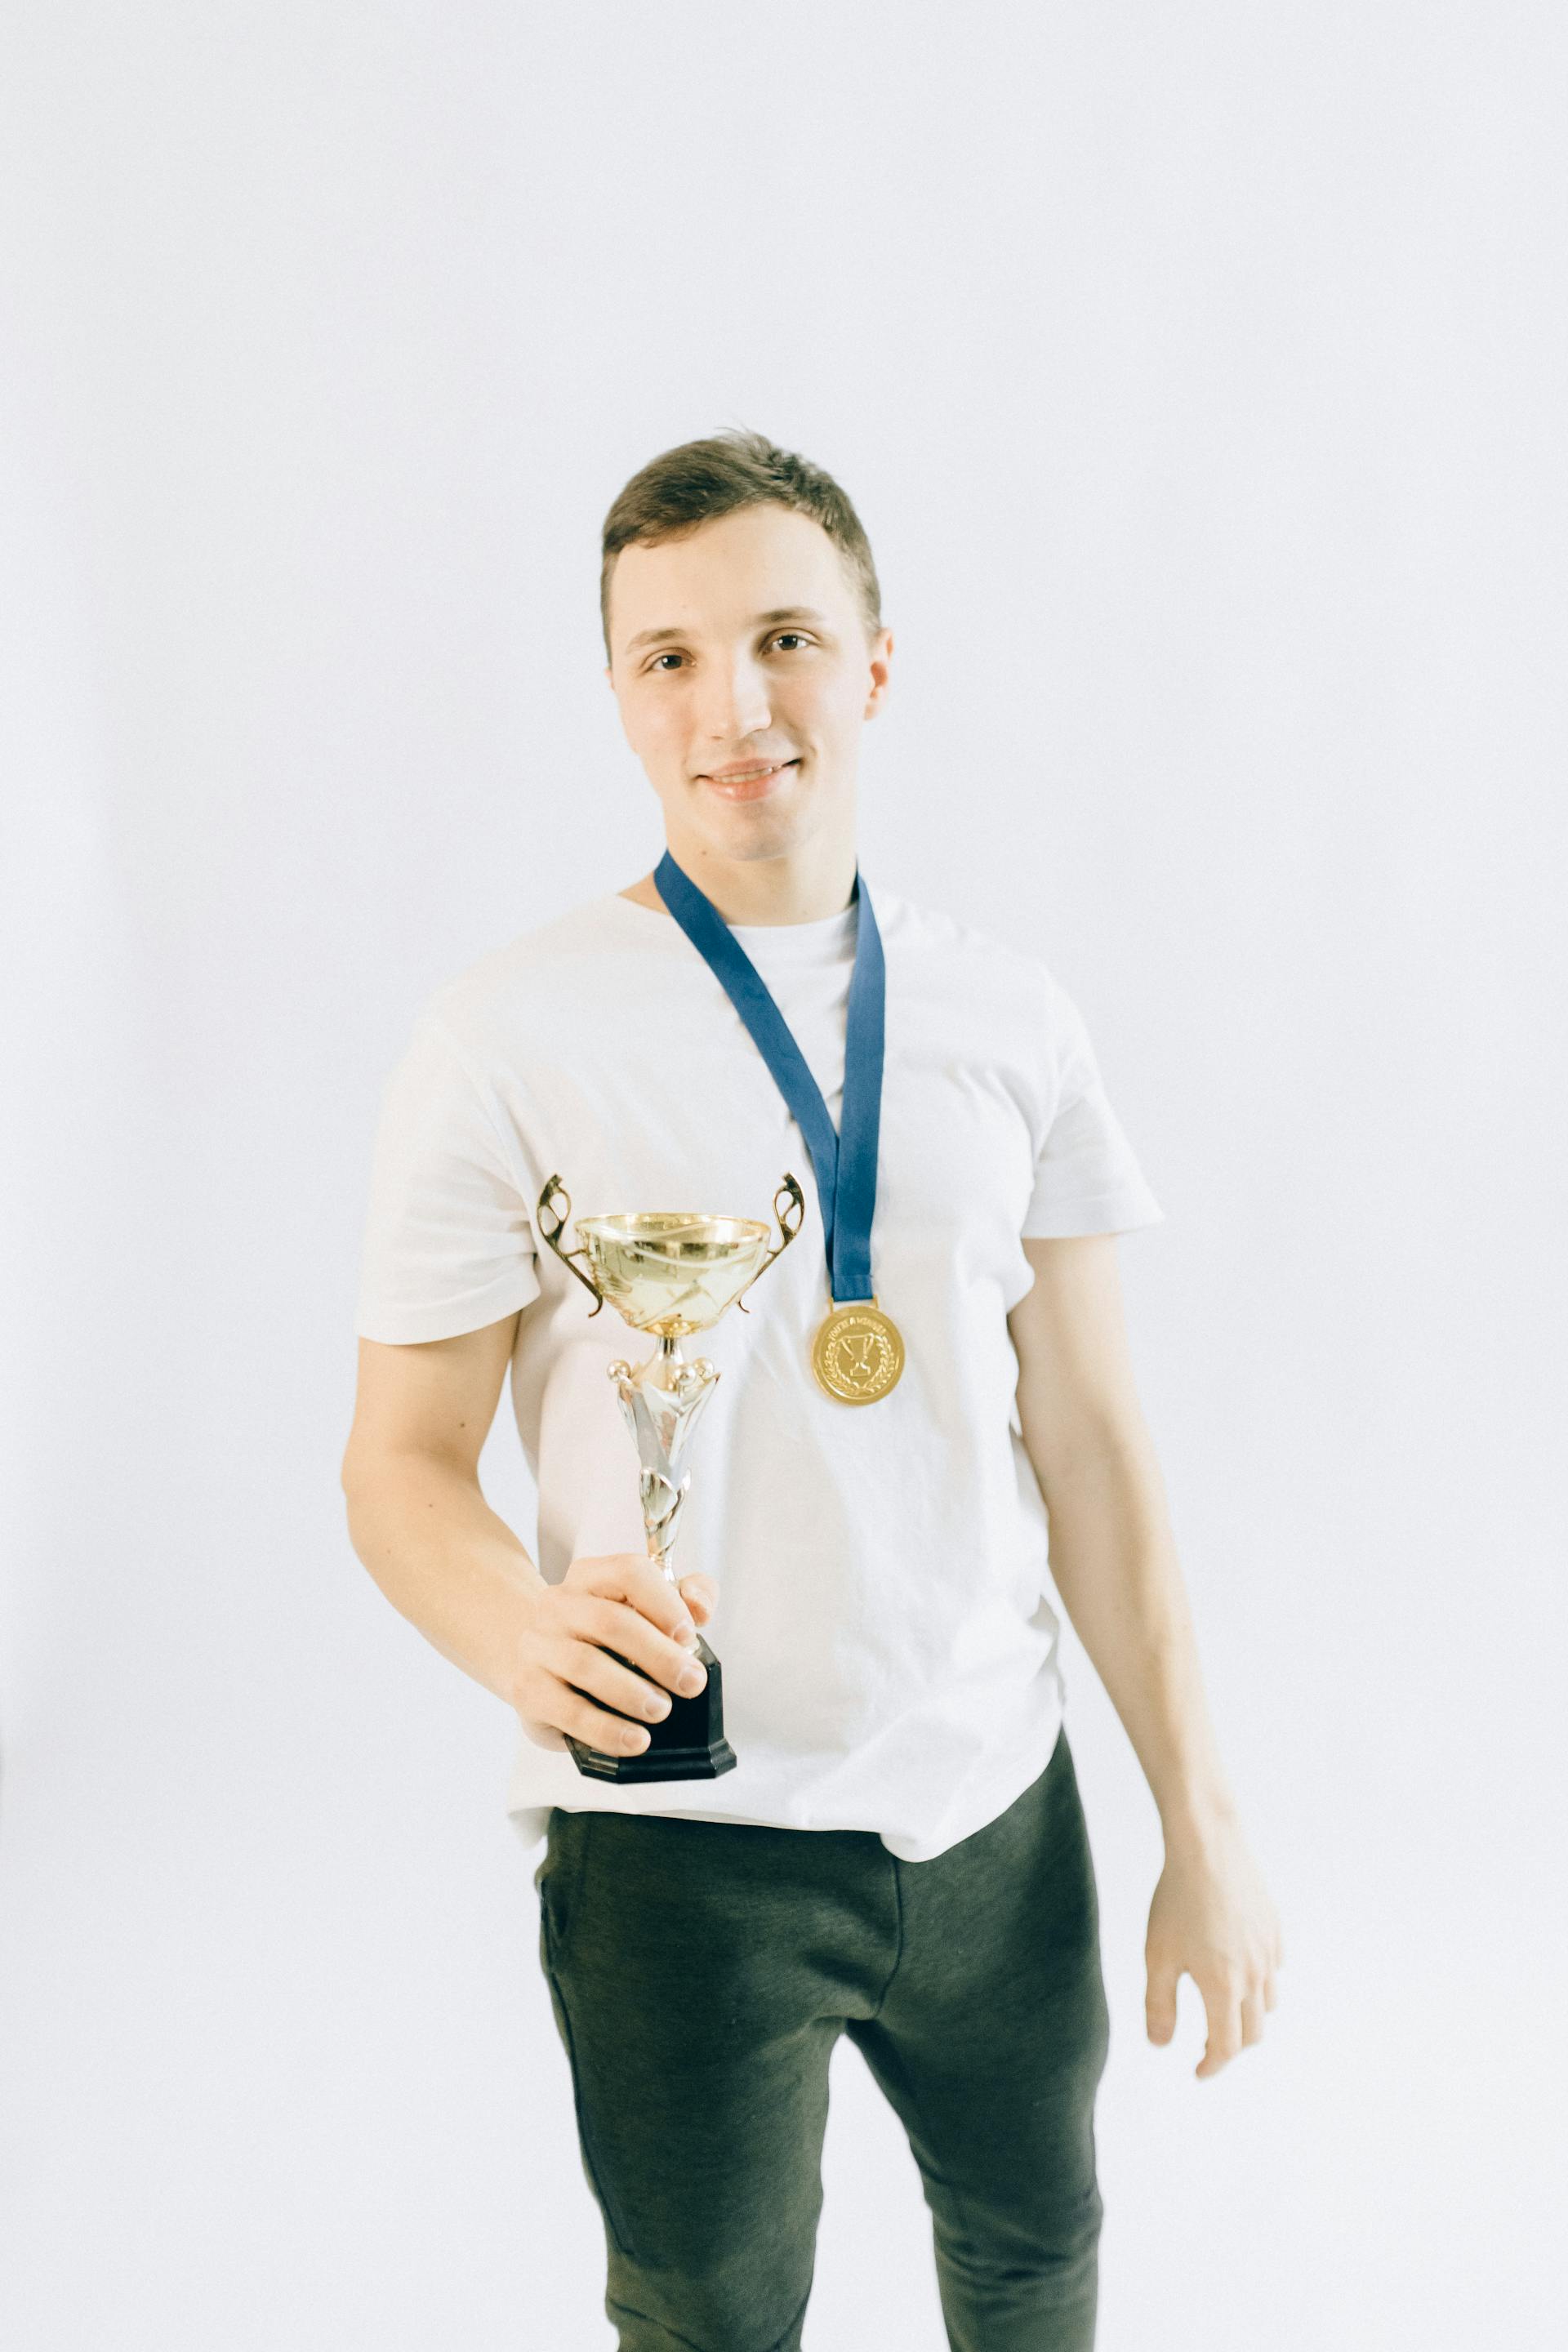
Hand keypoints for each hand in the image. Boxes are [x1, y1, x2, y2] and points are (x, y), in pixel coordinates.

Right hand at [512, 1553, 717, 1756]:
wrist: (532, 1659)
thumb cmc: (602, 1635)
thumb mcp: (642, 1607)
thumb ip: (684, 1596)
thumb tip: (700, 1608)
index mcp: (591, 1576)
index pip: (629, 1573)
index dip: (665, 1603)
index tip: (691, 1634)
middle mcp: (558, 1605)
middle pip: (610, 1622)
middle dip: (659, 1655)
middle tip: (691, 1683)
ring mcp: (538, 1646)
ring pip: (586, 1665)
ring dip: (632, 1691)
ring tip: (662, 1710)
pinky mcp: (528, 1690)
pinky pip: (569, 1711)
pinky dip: (607, 1729)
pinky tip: (635, 1740)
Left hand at [1145, 1815, 1283, 2079]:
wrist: (1208, 1847)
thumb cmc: (1176, 1900)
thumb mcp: (1158, 1955)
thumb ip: (1159, 2005)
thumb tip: (1160, 2045)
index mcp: (1224, 1987)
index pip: (1226, 2047)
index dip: (1211, 2065)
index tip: (1197, 2071)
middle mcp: (1254, 1975)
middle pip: (1252, 2033)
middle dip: (1230, 2046)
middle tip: (1205, 2043)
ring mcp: (1269, 1952)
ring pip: (1268, 2003)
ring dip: (1247, 2016)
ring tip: (1222, 2008)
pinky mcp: (1274, 1930)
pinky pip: (1273, 1970)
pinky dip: (1260, 1983)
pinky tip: (1238, 1969)